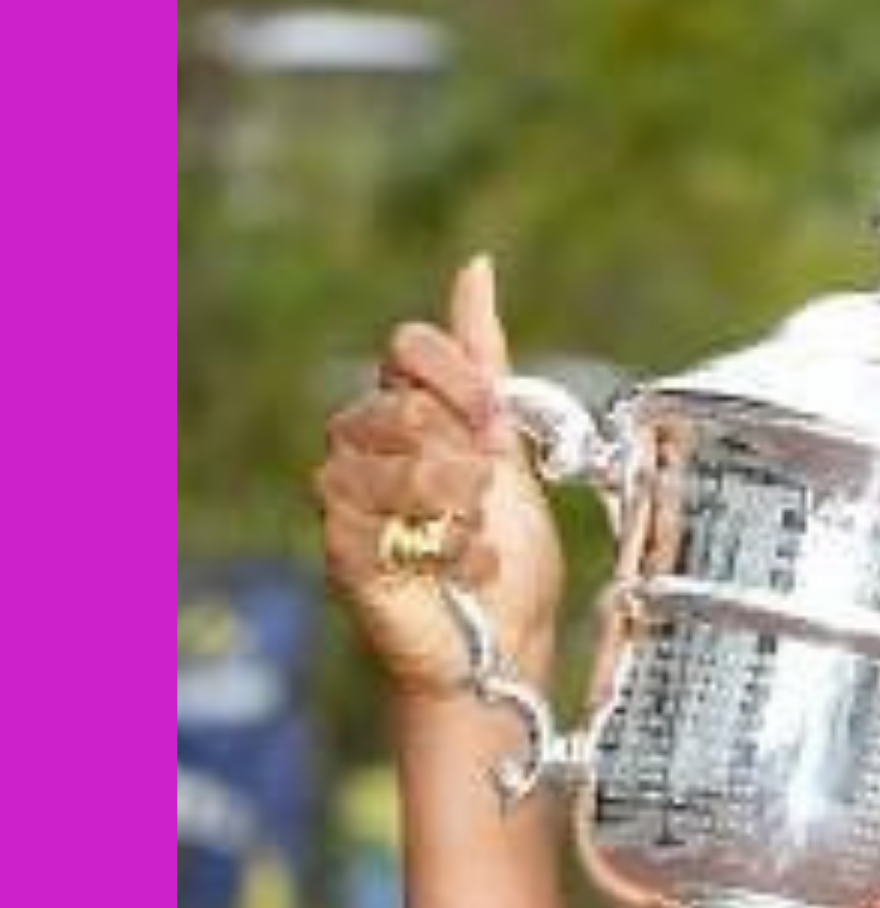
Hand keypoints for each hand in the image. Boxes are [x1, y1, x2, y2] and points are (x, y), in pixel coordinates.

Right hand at [314, 256, 564, 694]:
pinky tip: (468, 569)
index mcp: (399, 409)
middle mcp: (358, 445)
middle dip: (468, 452)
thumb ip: (483, 361)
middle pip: (403, 405)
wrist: (506, 642)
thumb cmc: (506, 552)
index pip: (408, 346)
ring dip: (461, 504)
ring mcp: (343, 498)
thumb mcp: (510, 447)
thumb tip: (474, 266)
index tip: (498, 421)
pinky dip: (452, 549)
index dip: (460, 377)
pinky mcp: (341, 552)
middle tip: (489, 493)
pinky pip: (389, 524)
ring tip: (477, 532)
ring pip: (398, 464)